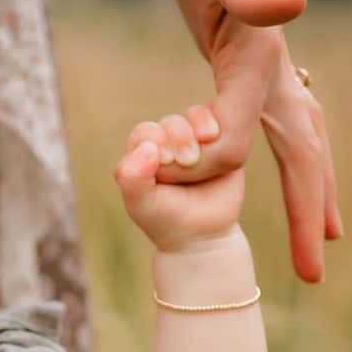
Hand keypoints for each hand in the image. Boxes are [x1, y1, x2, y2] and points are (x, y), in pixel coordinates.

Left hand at [115, 110, 246, 255]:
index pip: (145, 132)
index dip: (154, 141)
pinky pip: (220, 119)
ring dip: (198, 130)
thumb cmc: (165, 220)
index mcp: (142, 153)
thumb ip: (131, 176)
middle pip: (171, 122)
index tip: (164, 164)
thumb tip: (148, 146)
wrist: (203, 235)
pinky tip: (216, 142)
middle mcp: (167, 143)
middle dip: (178, 137)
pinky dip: (217, 127)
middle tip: (187, 162)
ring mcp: (195, 141)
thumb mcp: (140, 203)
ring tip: (201, 156)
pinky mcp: (220, 141)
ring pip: (195, 116)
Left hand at [136, 0, 341, 282]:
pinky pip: (268, 124)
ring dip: (310, 191)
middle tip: (318, 272)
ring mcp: (262, 64)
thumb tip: (295, 2)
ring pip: (297, 140)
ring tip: (325, 236)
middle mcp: (271, 64)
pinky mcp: (245, 59)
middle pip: (304, 151)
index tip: (174, 186)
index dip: (209, 169)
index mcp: (259, 54)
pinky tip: (273, 169)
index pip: (242, 138)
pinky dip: (281, 155)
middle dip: (311, 212)